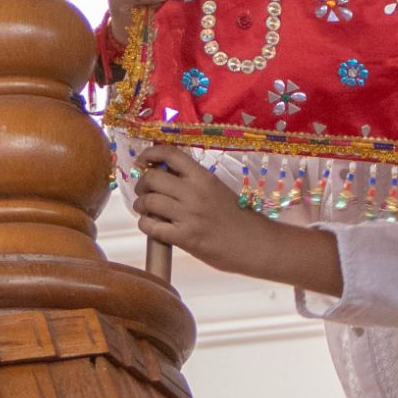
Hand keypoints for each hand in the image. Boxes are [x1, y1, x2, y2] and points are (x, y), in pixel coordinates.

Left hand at [129, 146, 263, 272]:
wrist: (256, 244)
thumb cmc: (238, 217)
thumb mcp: (217, 189)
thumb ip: (193, 181)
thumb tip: (164, 174)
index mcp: (204, 177)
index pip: (170, 154)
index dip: (149, 153)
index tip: (142, 161)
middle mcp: (194, 192)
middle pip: (152, 178)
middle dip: (141, 184)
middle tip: (143, 191)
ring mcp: (189, 215)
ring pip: (149, 202)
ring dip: (141, 205)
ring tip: (145, 210)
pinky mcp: (185, 238)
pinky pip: (152, 226)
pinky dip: (145, 225)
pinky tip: (151, 226)